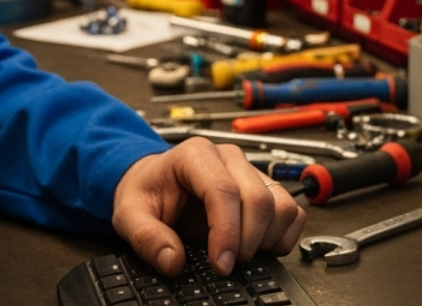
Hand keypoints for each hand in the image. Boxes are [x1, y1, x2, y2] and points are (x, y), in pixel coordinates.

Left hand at [111, 137, 305, 276]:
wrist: (154, 182)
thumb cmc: (146, 192)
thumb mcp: (129, 213)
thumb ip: (146, 237)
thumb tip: (173, 260)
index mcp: (195, 155)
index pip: (224, 191)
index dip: (227, 232)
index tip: (220, 264)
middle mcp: (228, 158)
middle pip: (259, 199)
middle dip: (247, 241)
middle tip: (226, 265)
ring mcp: (250, 170)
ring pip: (281, 204)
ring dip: (268, 238)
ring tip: (241, 254)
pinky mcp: (264, 187)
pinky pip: (292, 211)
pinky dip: (284, 234)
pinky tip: (261, 246)